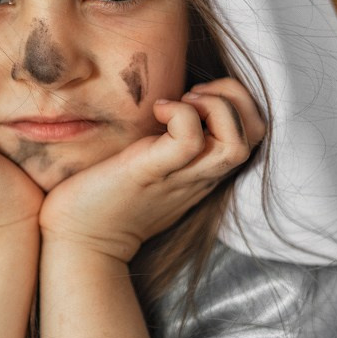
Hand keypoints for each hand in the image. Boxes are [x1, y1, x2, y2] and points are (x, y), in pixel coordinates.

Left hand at [39, 78, 265, 261]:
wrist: (81, 242)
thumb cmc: (105, 199)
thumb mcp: (150, 168)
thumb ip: (165, 145)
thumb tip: (162, 106)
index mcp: (202, 172)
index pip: (253, 133)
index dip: (237, 103)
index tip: (195, 97)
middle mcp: (200, 175)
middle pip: (256, 133)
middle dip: (235, 97)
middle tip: (193, 95)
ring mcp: (180, 177)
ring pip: (237, 142)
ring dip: (216, 106)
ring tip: (181, 102)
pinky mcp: (152, 172)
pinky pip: (190, 140)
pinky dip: (180, 114)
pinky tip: (157, 110)